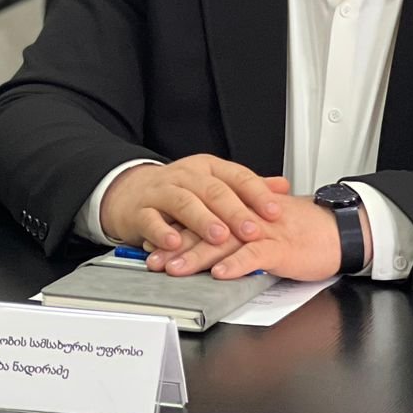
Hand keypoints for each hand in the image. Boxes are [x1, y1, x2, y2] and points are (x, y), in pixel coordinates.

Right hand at [98, 153, 289, 253]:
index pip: (237, 176)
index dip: (257, 194)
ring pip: (184, 202)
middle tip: (252, 230)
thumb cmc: (178, 191)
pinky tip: (175, 243)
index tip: (275, 211)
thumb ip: (247, 187)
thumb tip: (283, 187)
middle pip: (214, 191)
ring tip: (219, 237)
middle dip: (235, 212)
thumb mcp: (214, 183)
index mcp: (208, 169)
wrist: (129, 192)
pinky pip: (151, 220)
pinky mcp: (141, 211)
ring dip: (203, 221)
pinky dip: (163, 232)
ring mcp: (162, 192)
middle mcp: (186, 176)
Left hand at [160, 193, 366, 281]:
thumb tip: (207, 248)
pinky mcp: (281, 248)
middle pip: (205, 230)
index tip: (152, 244)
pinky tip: (220, 274)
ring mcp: (263, 232)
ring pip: (224, 242)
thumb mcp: (262, 228)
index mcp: (241, 212)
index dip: (175, 231)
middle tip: (153, 260)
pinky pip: (255, 255)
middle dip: (176, 246)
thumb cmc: (300, 232)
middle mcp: (247, 219)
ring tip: (175, 269)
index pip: (202, 219)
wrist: (336, 230)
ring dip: (197, 256)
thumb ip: (235, 233)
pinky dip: (236, 264)